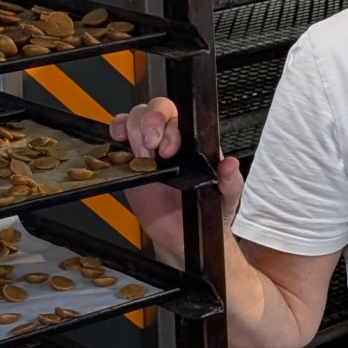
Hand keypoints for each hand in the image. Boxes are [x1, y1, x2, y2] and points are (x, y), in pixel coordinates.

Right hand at [109, 98, 241, 268]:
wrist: (181, 237)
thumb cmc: (205, 211)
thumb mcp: (225, 198)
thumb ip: (230, 182)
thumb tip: (230, 164)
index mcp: (195, 144)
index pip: (182, 120)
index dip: (171, 129)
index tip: (170, 150)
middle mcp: (172, 140)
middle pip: (158, 109)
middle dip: (151, 122)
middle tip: (151, 148)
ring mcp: (149, 148)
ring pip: (137, 117)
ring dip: (134, 130)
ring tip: (141, 156)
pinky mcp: (131, 160)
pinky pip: (121, 133)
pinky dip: (117, 129)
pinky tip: (119, 139)